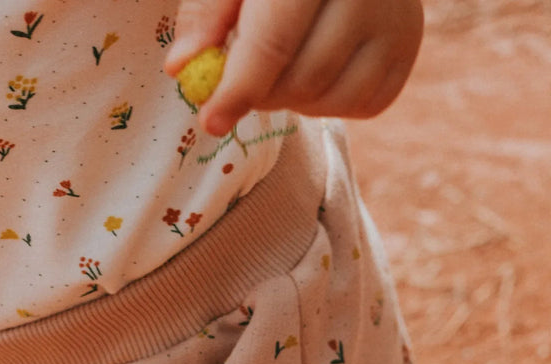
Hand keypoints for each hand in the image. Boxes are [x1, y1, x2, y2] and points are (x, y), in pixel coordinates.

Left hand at [164, 0, 423, 135]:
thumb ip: (206, 14)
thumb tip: (182, 67)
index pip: (273, 41)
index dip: (238, 89)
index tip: (210, 121)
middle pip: (302, 79)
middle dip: (261, 95)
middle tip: (242, 82)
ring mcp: (398, 16)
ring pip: (332, 99)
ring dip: (292, 103)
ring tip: (280, 70)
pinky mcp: (408, 44)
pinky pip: (363, 105)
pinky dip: (327, 104)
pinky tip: (313, 73)